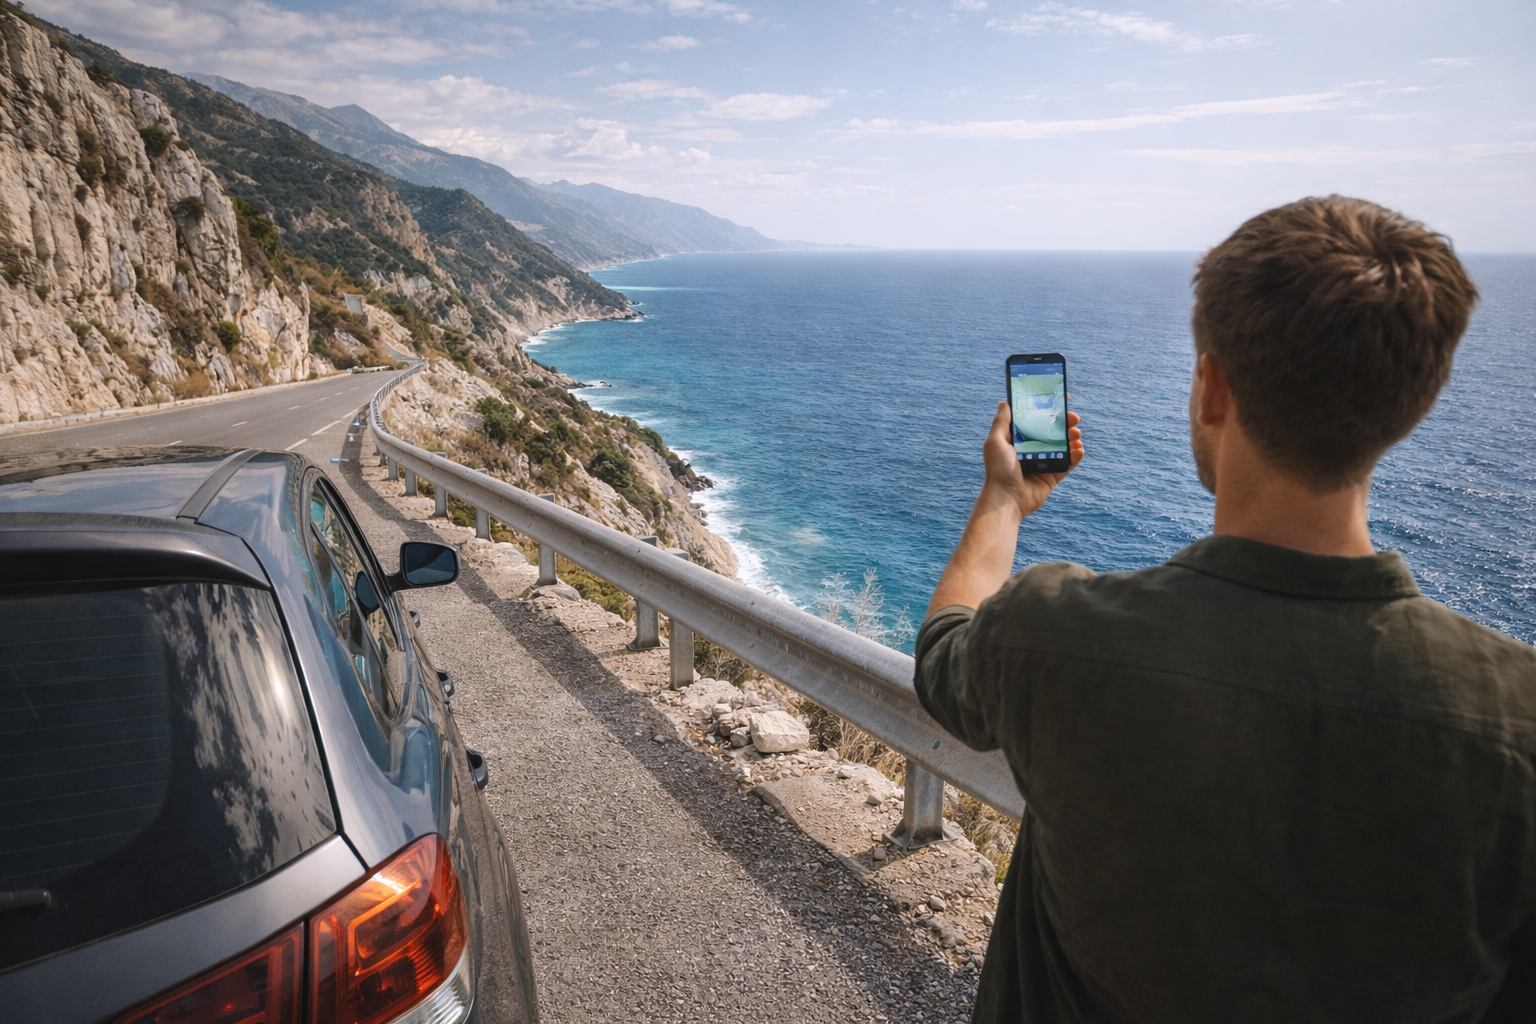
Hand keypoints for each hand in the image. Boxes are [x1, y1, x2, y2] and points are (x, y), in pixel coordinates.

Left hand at [980, 401, 1083, 522]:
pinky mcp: (1053, 476)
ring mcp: (1045, 462)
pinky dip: (1076, 455)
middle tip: (1073, 418)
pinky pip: (1069, 463)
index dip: (1048, 410)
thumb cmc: (998, 470)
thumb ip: (1001, 422)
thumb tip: (1004, 402)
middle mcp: (1033, 449)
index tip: (1061, 400)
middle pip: (1053, 431)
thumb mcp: (995, 442)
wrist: (1006, 499)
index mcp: (1019, 440)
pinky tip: (1078, 449)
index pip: (1036, 420)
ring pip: (1064, 445)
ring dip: (1073, 437)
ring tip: (1075, 434)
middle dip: (1065, 422)